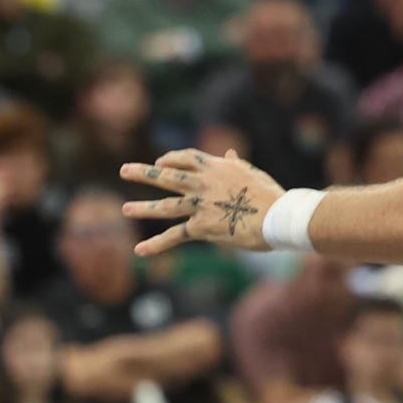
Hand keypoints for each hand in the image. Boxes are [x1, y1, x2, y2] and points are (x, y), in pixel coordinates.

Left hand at [119, 149, 283, 255]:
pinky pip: (175, 235)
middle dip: (144, 173)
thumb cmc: (270, 195)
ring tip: (125, 208)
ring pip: (165, 206)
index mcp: (218, 167)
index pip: (186, 158)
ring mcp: (200, 205)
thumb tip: (228, 153)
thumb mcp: (252, 173)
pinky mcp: (201, 226)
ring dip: (143, 208)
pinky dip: (156, 244)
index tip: (160, 162)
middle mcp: (204, 183)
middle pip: (167, 176)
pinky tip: (140, 250)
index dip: (170, 159)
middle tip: (124, 170)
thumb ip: (235, 164)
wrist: (277, 216)